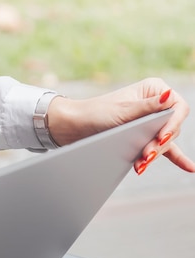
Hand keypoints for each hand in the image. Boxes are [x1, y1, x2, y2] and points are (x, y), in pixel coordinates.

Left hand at [47, 77, 194, 173]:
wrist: (74, 127)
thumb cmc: (95, 113)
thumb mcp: (122, 111)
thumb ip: (147, 107)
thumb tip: (169, 97)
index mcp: (154, 90)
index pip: (177, 108)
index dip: (173, 124)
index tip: (162, 137)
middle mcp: (156, 104)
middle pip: (171, 127)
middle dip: (159, 143)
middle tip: (146, 155)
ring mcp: (151, 121)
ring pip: (165, 140)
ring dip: (155, 154)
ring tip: (142, 164)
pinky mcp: (144, 137)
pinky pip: (163, 148)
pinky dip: (175, 158)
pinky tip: (189, 168)